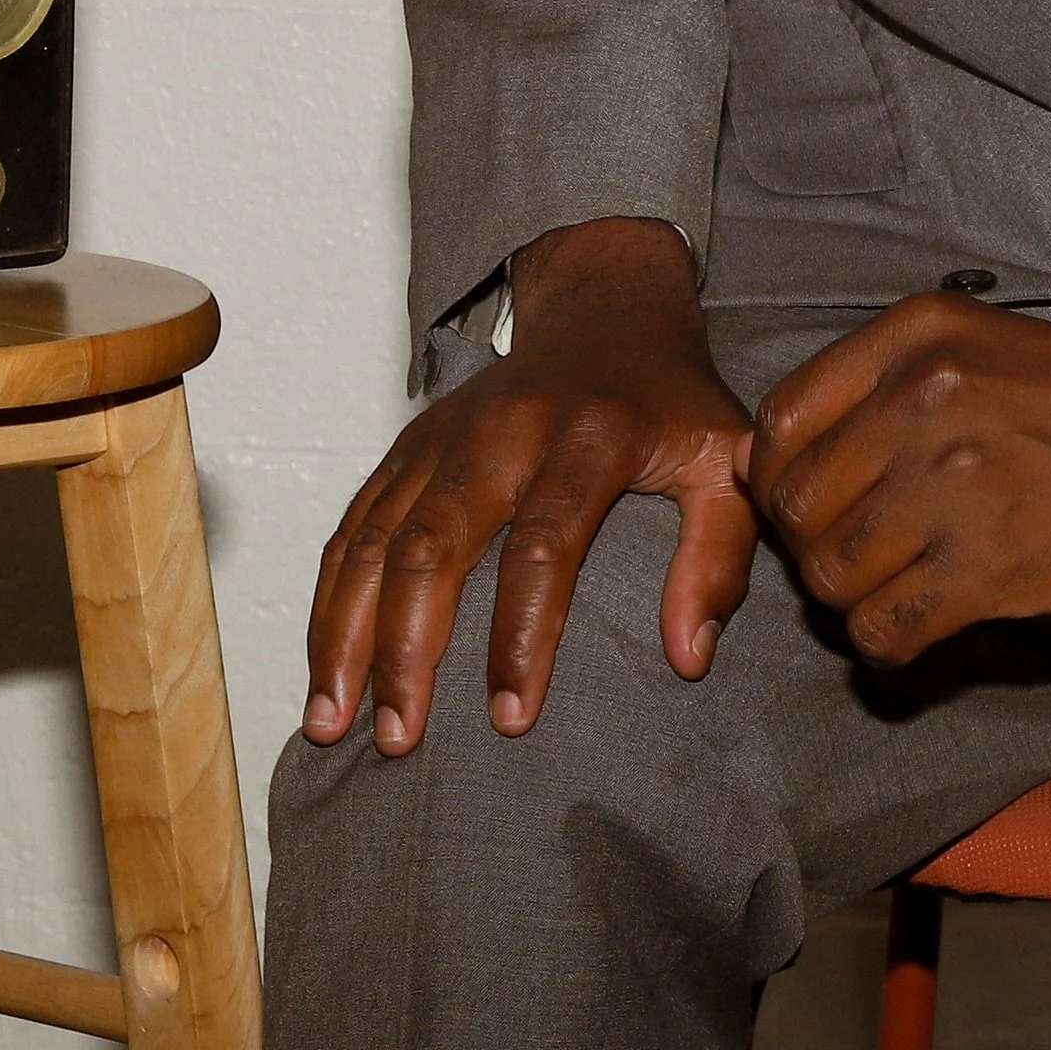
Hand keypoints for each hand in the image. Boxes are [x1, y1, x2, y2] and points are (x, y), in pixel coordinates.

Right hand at [302, 218, 755, 755]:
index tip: (511, 719)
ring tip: (332, 721)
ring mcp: (448, 432)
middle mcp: (506, 428)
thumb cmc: (672, 404)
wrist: (609, 310)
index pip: (544, 542)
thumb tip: (690, 659)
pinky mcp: (411, 441)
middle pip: (436, 542)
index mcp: (591, 434)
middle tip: (401, 739)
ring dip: (347, 632)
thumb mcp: (726, 461)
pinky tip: (324, 666)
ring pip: (377, 535)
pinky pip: (355, 522)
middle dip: (408, 648)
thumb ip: (719, 555)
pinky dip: (330, 595)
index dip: (522, 634)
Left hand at [742, 294, 1050, 666]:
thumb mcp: (988, 348)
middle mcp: (925, 397)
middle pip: (796, 507)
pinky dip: (889, 649)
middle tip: (866, 561)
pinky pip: (883, 631)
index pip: (780, 425)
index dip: (783, 483)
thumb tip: (782, 463)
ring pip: (832, 576)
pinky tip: (923, 635)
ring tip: (902, 593)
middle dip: (816, 548)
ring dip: (855, 601)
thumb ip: (888, 386)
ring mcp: (955, 483)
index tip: (820, 508)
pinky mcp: (989, 567)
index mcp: (918, 333)